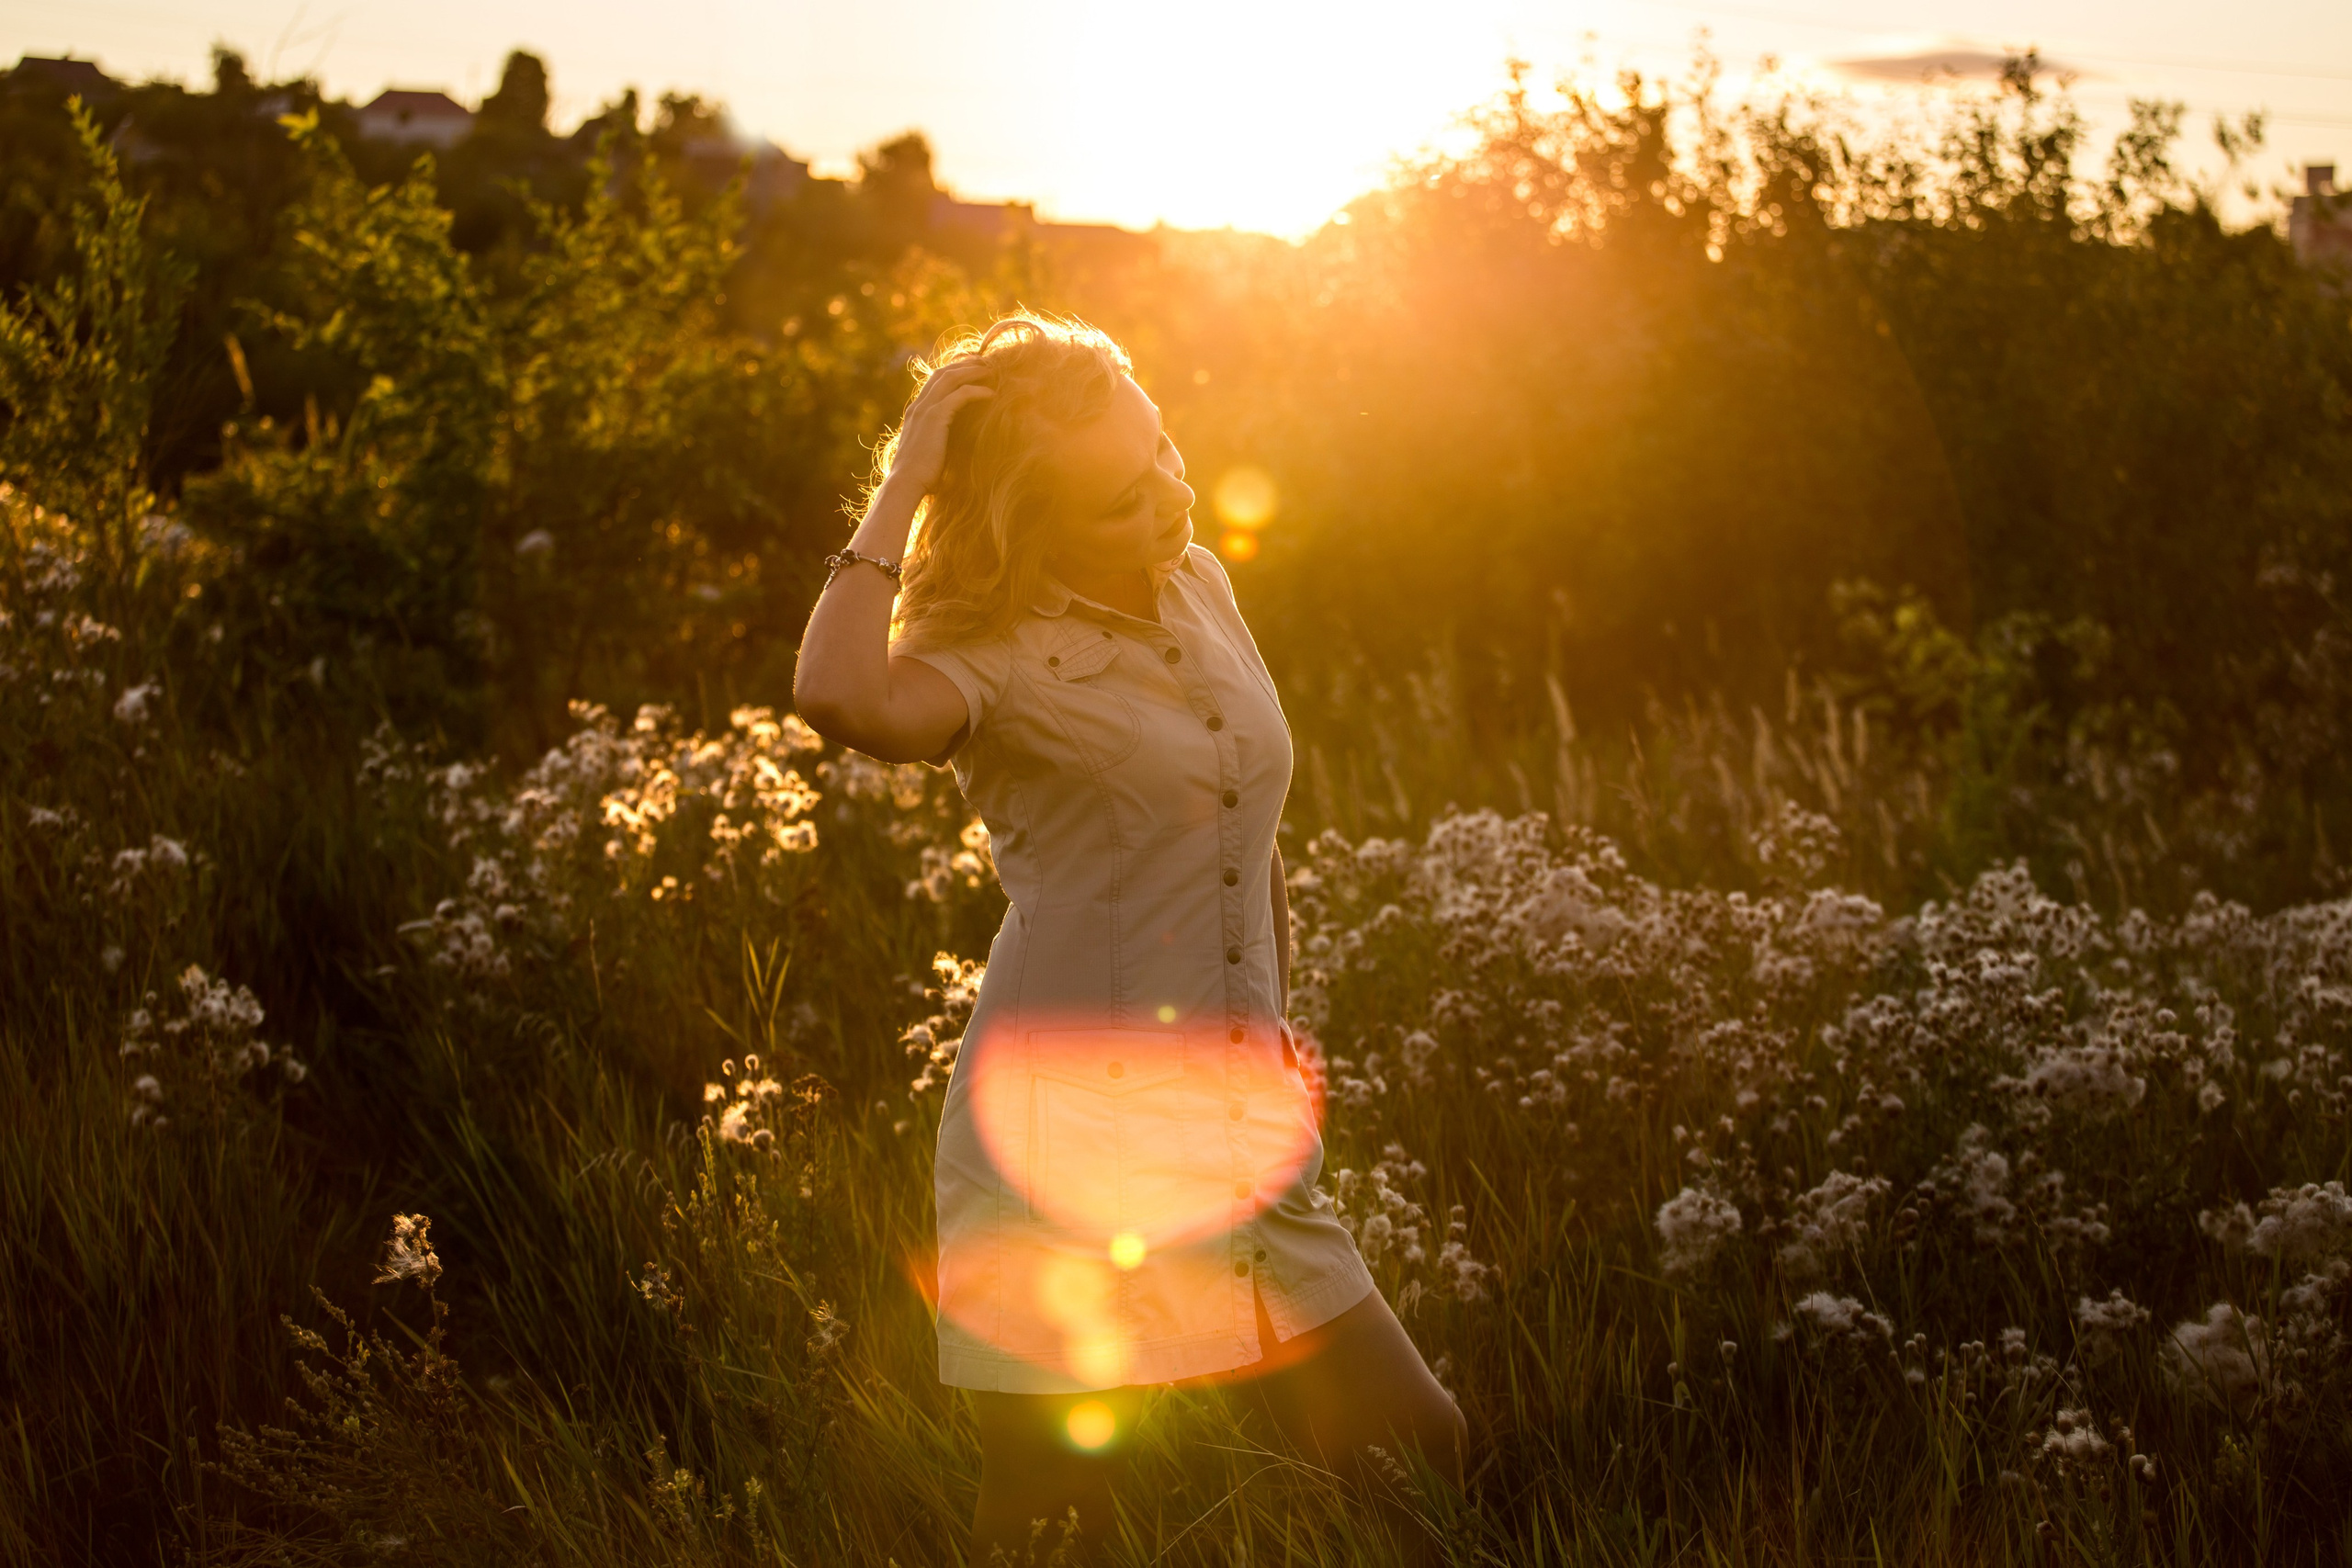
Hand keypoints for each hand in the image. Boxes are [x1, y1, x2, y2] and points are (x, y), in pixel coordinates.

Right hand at [885, 359, 994, 496]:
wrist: (905, 484)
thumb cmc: (919, 476)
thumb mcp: (929, 452)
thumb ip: (938, 441)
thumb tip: (957, 445)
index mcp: (915, 412)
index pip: (934, 382)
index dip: (953, 372)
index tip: (972, 371)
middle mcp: (918, 406)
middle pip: (942, 373)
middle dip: (964, 365)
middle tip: (985, 363)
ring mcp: (925, 410)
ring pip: (951, 378)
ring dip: (972, 372)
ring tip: (991, 371)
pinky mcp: (935, 418)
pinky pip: (960, 395)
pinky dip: (977, 391)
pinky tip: (992, 394)